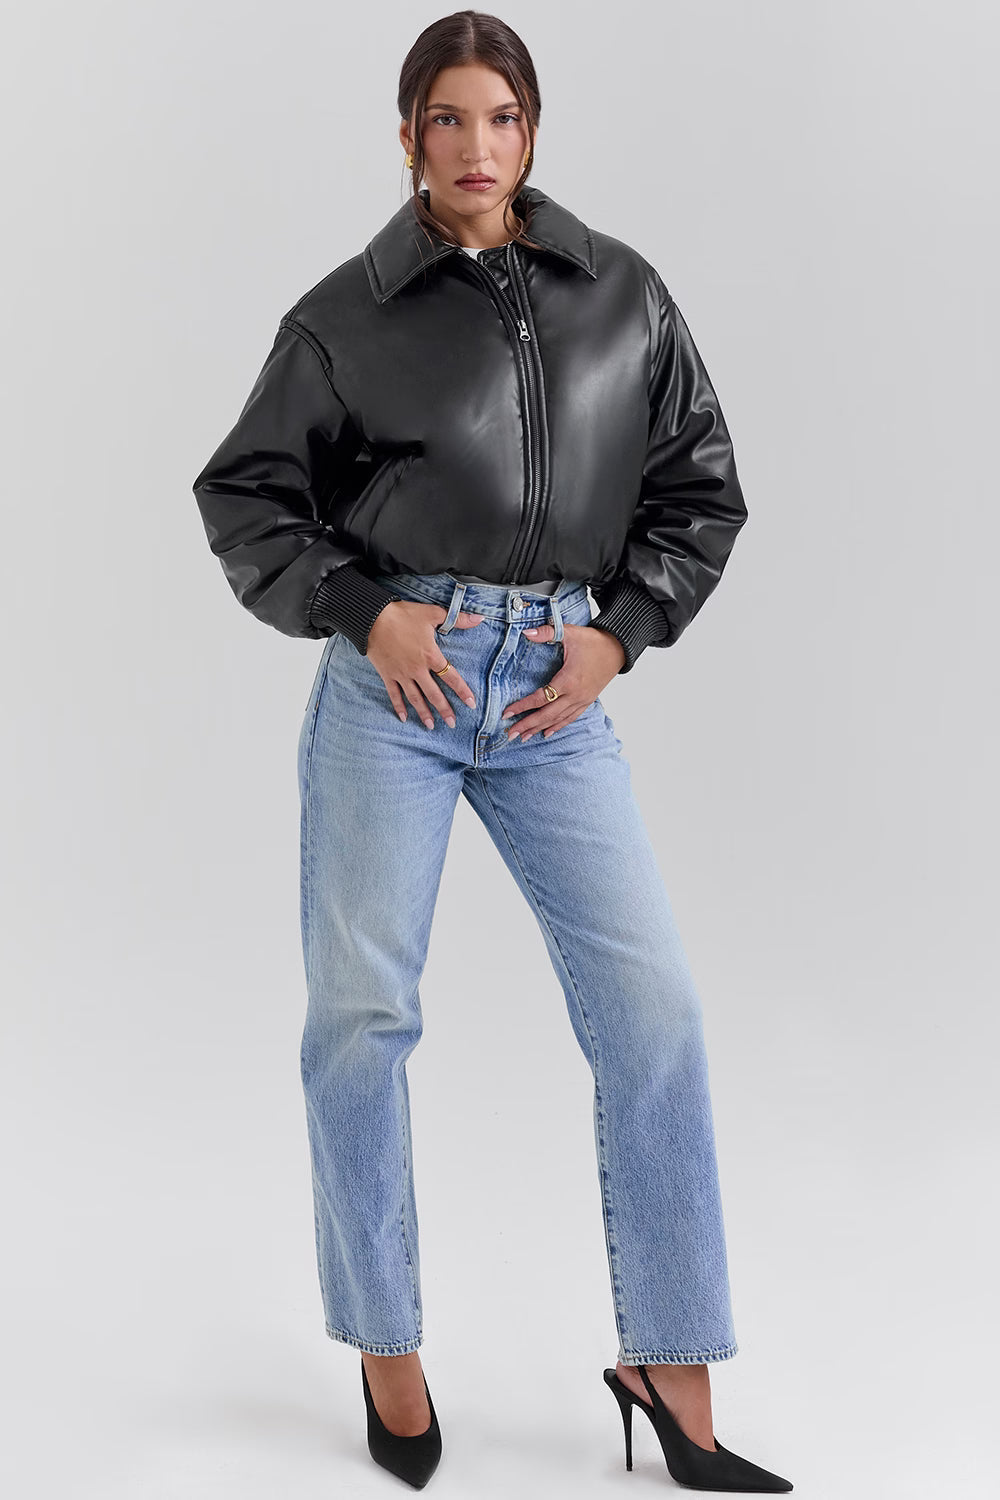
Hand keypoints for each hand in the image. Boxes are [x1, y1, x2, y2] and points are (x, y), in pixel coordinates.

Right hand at [366, 599, 484, 727]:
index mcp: (431, 655)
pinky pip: (394, 694)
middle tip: (452, 723)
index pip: (451, 677)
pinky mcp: (388, 674)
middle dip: (444, 709)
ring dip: (424, 713)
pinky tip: (404, 718)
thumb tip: (479, 619)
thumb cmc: (403, 615)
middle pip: (434, 694)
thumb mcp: (432, 613)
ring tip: (430, 726)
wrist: (373, 618)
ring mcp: (402, 674)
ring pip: (415, 698)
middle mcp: (417, 669)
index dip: (462, 691)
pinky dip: (399, 706)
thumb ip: (457, 619)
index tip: (471, 704)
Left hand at [502, 623, 624, 741]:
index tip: (506, 713)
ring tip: (524, 737)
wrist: (618, 648)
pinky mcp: (587, 701)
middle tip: (511, 734)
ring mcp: (582, 700)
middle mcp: (575, 695)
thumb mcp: (569, 633)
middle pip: (547, 715)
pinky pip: (570, 718)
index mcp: (568, 680)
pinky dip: (558, 726)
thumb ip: (547, 633)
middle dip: (527, 725)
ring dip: (539, 729)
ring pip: (558, 719)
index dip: (522, 706)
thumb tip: (526, 632)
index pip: (540, 698)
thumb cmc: (593, 641)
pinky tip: (547, 733)